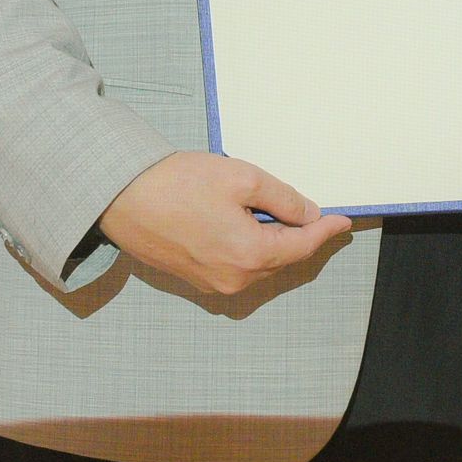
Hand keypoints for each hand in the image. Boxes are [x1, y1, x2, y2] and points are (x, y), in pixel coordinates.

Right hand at [96, 151, 349, 297]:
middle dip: (298, 236)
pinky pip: (235, 265)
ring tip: (271, 213)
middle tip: (312, 213)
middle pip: (281, 258)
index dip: (326, 232)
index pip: (302, 246)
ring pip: (258, 263)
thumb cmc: (176, 184)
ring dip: (270, 241)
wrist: (119, 197)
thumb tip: (306, 214)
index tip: (342, 221)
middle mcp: (234, 279)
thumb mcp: (241, 178)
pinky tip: (242, 224)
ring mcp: (212, 283)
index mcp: (251, 256)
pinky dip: (247, 247)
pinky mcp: (194, 278)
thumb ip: (282, 199)